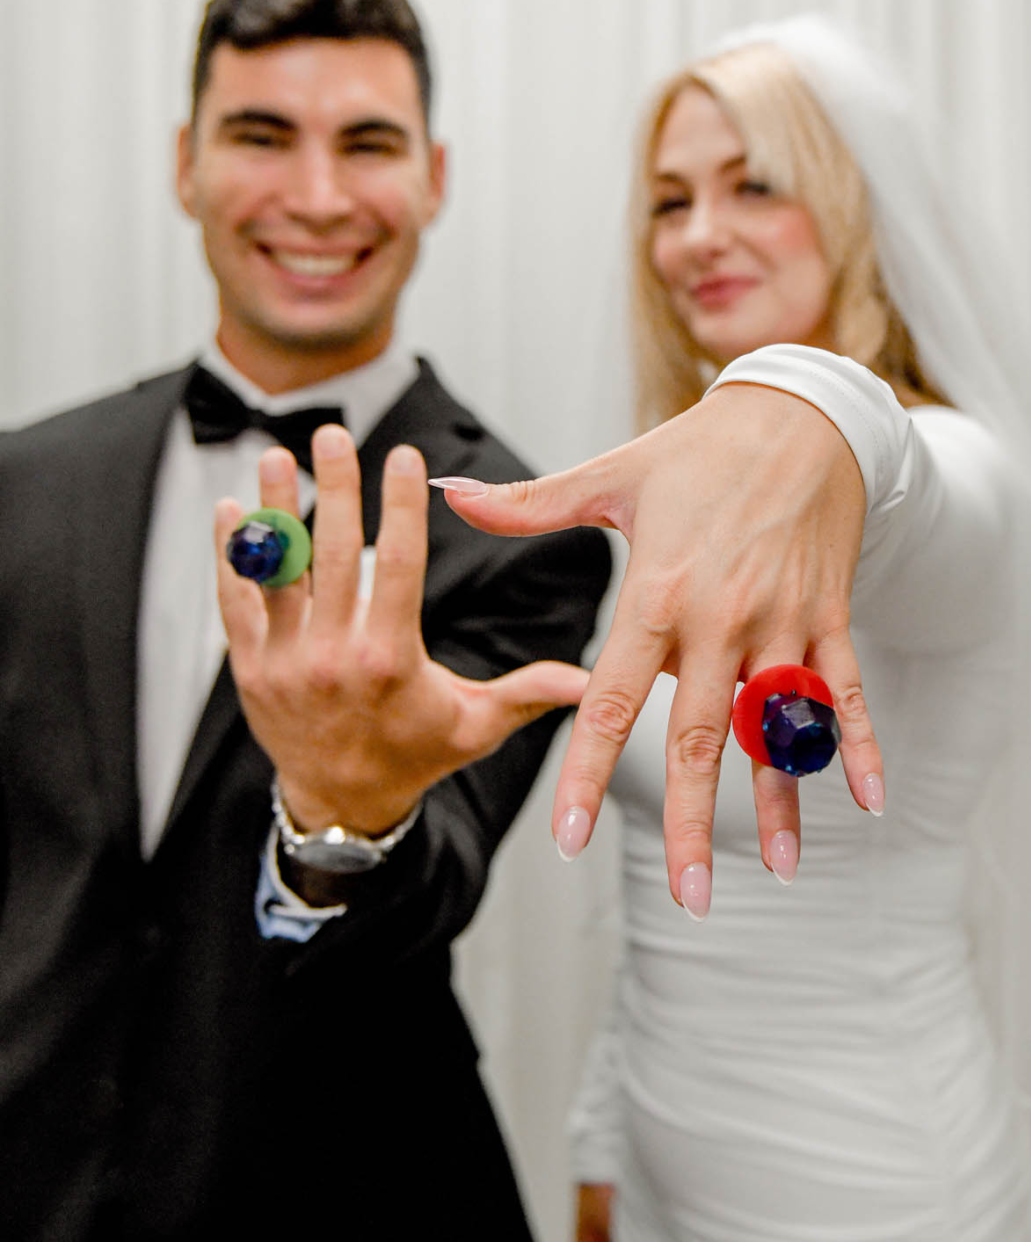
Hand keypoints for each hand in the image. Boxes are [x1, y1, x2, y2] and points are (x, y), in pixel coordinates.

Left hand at [214, 426, 589, 841]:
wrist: (341, 806)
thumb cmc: (414, 755)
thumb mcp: (476, 726)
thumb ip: (529, 692)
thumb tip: (588, 681)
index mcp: (392, 661)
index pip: (397, 566)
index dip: (399, 506)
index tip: (403, 457)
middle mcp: (334, 658)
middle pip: (333, 555)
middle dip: (335, 487)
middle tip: (333, 434)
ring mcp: (286, 662)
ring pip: (277, 570)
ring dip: (276, 508)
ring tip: (277, 456)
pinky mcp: (250, 667)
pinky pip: (235, 600)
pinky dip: (231, 553)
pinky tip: (232, 508)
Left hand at [437, 384, 882, 915]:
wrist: (797, 414)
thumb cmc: (696, 450)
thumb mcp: (612, 476)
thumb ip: (531, 505)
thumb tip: (452, 496)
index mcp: (657, 593)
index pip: (613, 700)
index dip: (589, 772)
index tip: (570, 838)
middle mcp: (720, 618)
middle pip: (699, 737)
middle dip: (692, 822)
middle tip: (689, 897)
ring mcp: (781, 620)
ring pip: (777, 727)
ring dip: (782, 801)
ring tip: (778, 869)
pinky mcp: (828, 614)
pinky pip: (845, 691)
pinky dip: (856, 744)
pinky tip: (865, 802)